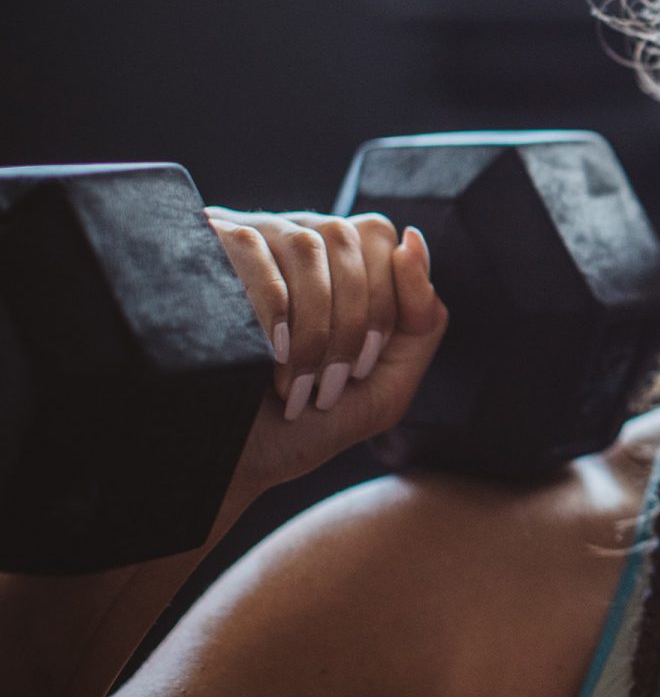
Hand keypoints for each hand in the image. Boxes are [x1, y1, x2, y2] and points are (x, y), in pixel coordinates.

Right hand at [202, 207, 448, 496]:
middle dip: (350, 320)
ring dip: (314, 327)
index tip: (361, 367)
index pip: (379, 236)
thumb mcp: (385, 383)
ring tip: (296, 386)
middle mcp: (291, 237)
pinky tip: (266, 355)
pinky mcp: (199, 251)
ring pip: (306, 246)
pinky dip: (272, 313)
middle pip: (348, 236)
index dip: (385, 301)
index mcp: (335, 262)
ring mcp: (243, 238)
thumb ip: (422, 319)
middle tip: (330, 384)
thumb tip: (414, 241)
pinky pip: (252, 253)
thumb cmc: (305, 424)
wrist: (223, 461)